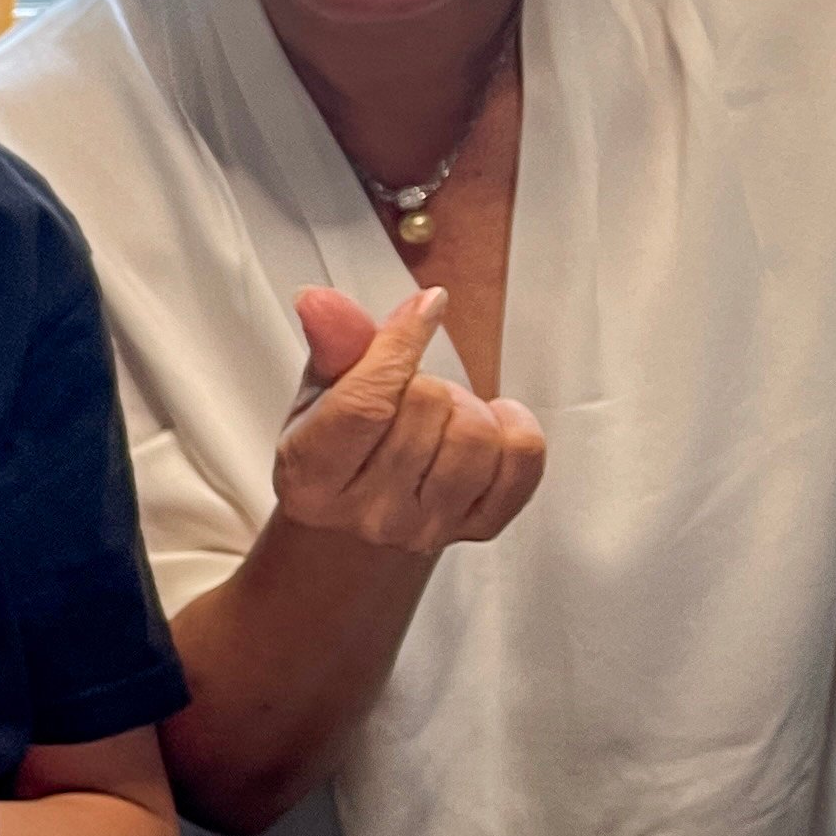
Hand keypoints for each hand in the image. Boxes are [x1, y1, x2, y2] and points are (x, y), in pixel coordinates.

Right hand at [272, 286, 545, 555]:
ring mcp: (426, 528)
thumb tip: (320, 301)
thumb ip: (331, 347)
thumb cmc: (335, 456)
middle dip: (424, 381)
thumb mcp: (319, 398)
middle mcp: (369, 514)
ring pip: (477, 433)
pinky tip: (487, 425)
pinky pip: (523, 458)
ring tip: (438, 417)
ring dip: (464, 407)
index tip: (424, 308)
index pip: (368, 402)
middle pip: (427, 405)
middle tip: (405, 396)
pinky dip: (514, 428)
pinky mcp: (478, 530)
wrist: (351, 534)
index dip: (401, 344)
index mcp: (312, 479)